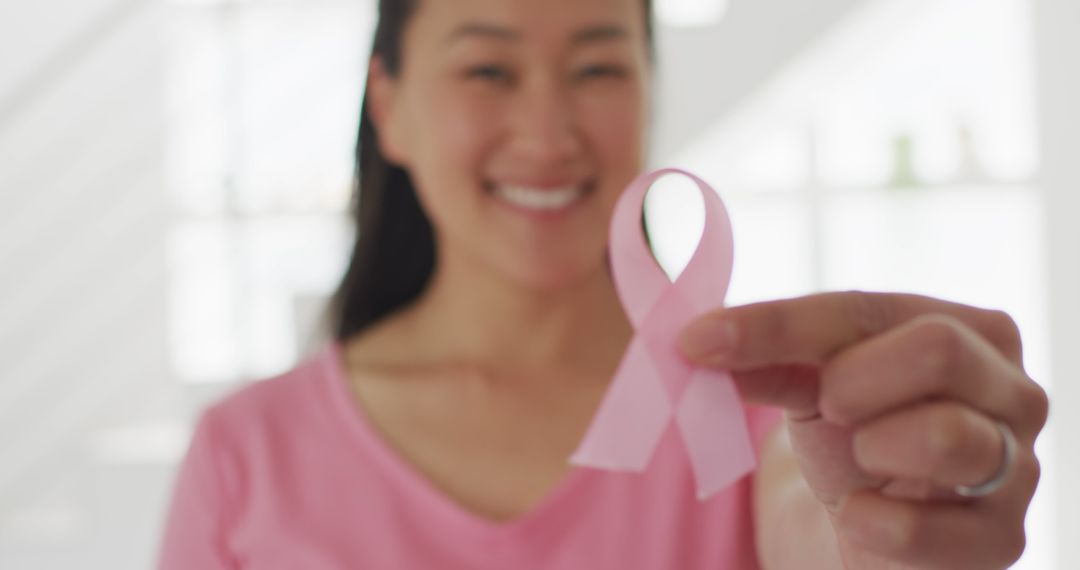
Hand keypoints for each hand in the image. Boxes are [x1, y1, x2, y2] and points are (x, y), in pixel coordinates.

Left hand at [680, 292, 1048, 568]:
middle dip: (851, 379)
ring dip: (873, 447)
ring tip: (858, 458)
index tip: (698, 342)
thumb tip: (699, 339)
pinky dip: (873, 521)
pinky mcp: (998, 540)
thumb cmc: (851, 438)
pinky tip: (858, 514)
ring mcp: (1016, 467)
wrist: (872, 527)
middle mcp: (1010, 390)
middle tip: (826, 407)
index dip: (776, 325)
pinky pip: (932, 526)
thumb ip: (765, 355)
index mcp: (969, 331)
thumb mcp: (808, 384)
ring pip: (948, 434)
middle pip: (934, 348)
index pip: (866, 310)